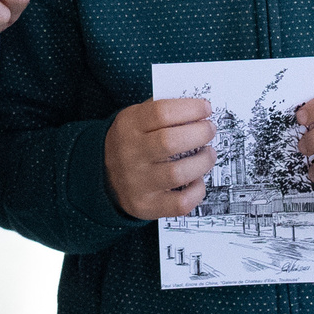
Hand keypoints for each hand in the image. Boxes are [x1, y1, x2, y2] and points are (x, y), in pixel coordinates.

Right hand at [103, 97, 216, 220]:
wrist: (103, 175)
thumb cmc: (131, 143)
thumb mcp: (136, 119)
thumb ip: (161, 111)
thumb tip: (198, 109)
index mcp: (128, 126)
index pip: (161, 112)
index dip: (190, 109)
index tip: (206, 108)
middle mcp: (130, 154)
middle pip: (171, 142)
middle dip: (200, 133)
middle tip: (209, 130)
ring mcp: (138, 182)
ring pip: (178, 173)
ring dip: (203, 162)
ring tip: (209, 154)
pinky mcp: (147, 205)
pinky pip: (180, 203)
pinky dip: (197, 191)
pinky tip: (197, 180)